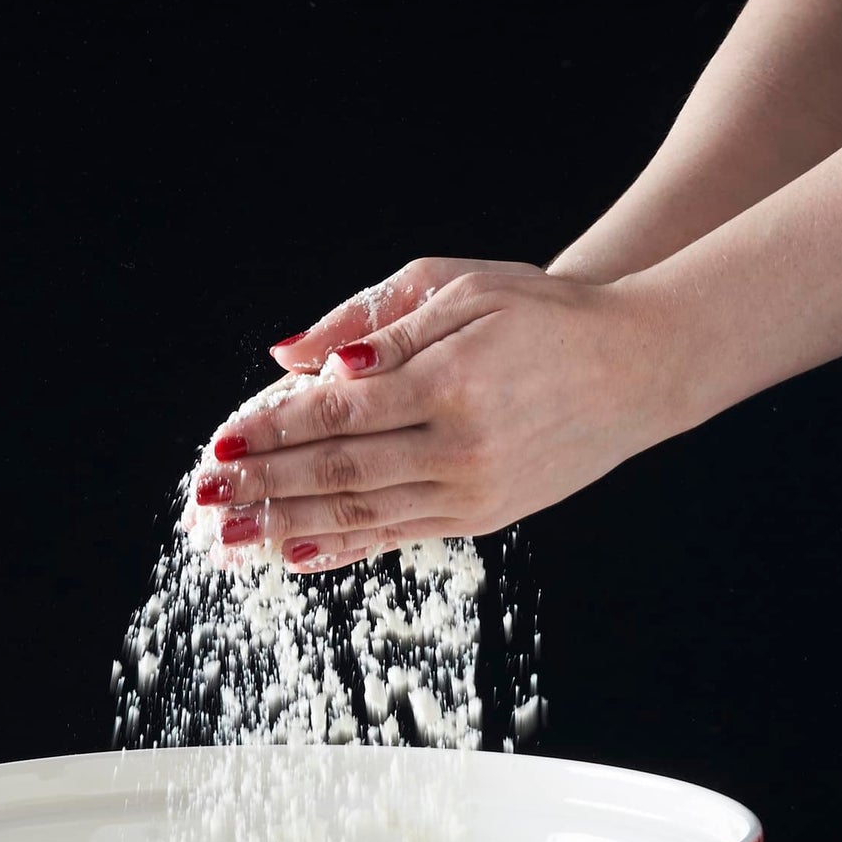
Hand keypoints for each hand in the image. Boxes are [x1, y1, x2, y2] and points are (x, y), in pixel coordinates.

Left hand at [196, 266, 690, 569]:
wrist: (637, 367)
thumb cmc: (543, 315)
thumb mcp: (458, 288)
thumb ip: (371, 323)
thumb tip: (291, 359)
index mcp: (451, 381)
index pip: (337, 414)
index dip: (272, 433)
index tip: (219, 446)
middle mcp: (460, 446)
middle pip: (338, 471)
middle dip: (262, 487)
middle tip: (203, 499)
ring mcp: (472, 490)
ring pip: (361, 513)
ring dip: (286, 526)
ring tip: (229, 537)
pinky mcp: (480, 516)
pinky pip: (396, 536)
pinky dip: (340, 546)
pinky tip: (293, 553)